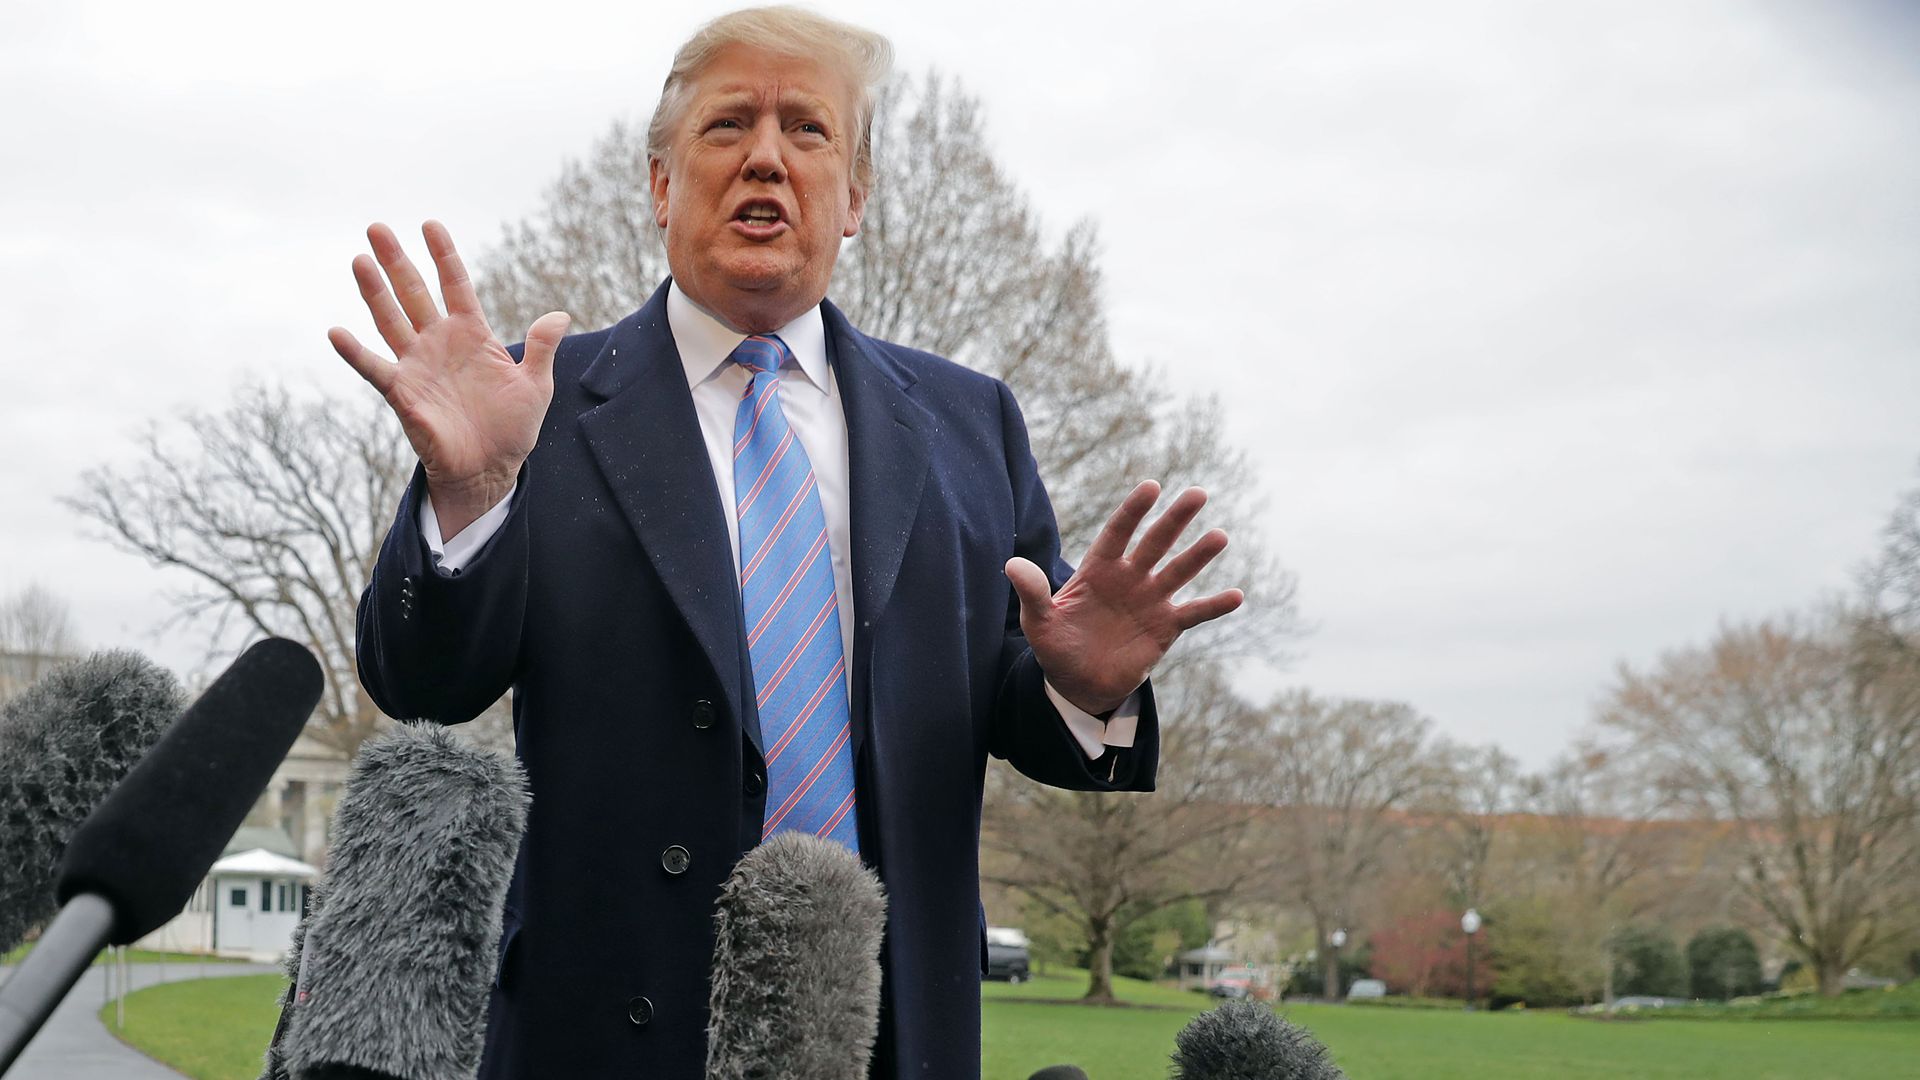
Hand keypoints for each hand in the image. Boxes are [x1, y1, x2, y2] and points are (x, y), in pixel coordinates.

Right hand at [328, 221, 569, 535]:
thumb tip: (559, 316)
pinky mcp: (403, 394)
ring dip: (374, 292)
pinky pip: (375, 369)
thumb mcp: (535, 385)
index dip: (444, 256)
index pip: (456, 286)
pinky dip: (355, 353)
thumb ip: (540, 349)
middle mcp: (439, 343)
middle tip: (376, 227)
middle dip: (396, 261)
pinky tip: (337, 332)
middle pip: (414, 294)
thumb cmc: (512, 427)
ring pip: (391, 321)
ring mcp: (418, 365)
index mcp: (472, 335)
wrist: (490, 469)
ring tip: (359, 261)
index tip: (430, 225)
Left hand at [1006, 481, 1244, 715]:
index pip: (1118, 532)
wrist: (1079, 683)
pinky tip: (1237, 595)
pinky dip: (1214, 605)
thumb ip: (1032, 593)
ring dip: (1199, 555)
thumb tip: (1011, 564)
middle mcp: (1129, 578)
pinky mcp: (1165, 627)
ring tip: (1220, 536)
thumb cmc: (1057, 647)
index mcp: (1099, 569)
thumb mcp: (1039, 623)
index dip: (1133, 510)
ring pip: (1178, 572)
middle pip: (1155, 542)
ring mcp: (1150, 601)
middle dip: (1175, 519)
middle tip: (1198, 494)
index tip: (1151, 487)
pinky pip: (1194, 613)